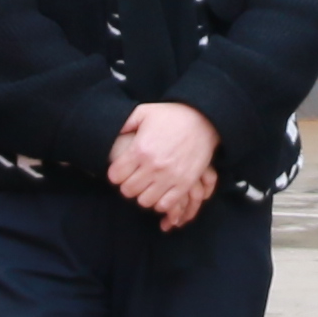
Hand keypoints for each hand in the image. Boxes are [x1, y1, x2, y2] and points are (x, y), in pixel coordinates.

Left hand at [107, 100, 220, 228]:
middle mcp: (153, 166)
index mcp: (140, 149)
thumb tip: (112, 133)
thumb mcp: (145, 112)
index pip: (115, 176)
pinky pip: (165, 204)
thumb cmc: (172, 116)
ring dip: (143, 195)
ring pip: (145, 201)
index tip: (120, 172)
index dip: (115, 175)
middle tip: (132, 180)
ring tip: (146, 187)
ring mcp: (170, 176)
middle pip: (128, 191)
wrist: (204, 120)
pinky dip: (159, 202)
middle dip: (127, 186)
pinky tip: (160, 192)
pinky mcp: (184, 183)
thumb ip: (125, 122)